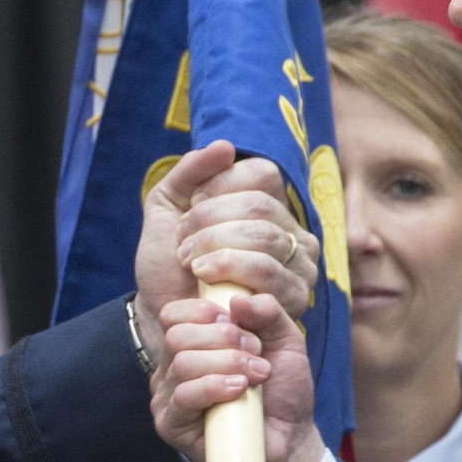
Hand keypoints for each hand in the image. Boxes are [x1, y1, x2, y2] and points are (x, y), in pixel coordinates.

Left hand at [132, 142, 319, 375]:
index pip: (262, 174)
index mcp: (268, 205)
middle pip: (260, 206)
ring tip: (191, 263)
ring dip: (216, 246)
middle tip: (183, 245)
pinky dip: (229, 270)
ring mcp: (299, 266)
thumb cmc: (168, 264)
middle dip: (210, 222)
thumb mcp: (166, 209)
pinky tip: (205, 279)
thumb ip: (189, 173)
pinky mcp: (294, 299)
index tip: (190, 210)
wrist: (162, 315)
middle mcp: (293, 232)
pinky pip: (269, 273)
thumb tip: (225, 146)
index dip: (219, 188)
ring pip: (266, 237)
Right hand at [152, 290, 325, 461]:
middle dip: (225, 339)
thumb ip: (268, 311)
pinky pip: (183, 396)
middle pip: (178, 335)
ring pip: (182, 363)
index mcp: (191, 343)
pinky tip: (239, 391)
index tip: (240, 323)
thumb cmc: (282, 389)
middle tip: (256, 354)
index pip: (174, 313)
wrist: (290, 438)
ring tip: (257, 376)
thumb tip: (238, 300)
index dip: (206, 310)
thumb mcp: (285, 339)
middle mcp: (172, 367)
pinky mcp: (171, 425)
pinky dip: (215, 387)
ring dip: (227, 363)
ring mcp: (168, 397)